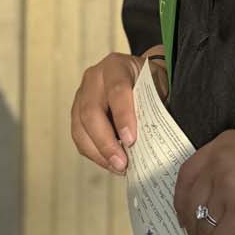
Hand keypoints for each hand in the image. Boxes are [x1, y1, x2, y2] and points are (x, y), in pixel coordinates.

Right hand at [70, 45, 165, 173]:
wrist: (138, 75)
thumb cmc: (149, 81)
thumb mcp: (157, 85)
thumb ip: (153, 105)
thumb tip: (152, 137)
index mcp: (115, 66)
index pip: (117, 90)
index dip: (123, 117)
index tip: (131, 140)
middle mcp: (93, 78)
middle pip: (91, 112)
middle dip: (105, 142)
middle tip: (122, 163)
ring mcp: (81, 95)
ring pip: (80, 128)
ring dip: (98, 152)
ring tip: (117, 167)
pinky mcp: (77, 113)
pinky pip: (79, 137)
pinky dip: (94, 153)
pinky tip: (110, 163)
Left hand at [173, 131, 234, 234]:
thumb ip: (233, 165)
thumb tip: (218, 197)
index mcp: (222, 145)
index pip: (186, 175)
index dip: (180, 201)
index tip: (184, 218)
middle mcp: (219, 164)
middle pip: (191, 204)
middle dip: (192, 231)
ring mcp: (229, 189)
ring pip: (203, 228)